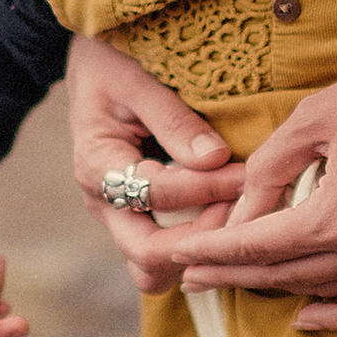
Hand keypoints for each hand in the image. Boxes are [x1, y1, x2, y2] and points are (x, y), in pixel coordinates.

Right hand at [66, 35, 245, 290]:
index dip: (207, 188)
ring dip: (195, 253)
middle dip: (201, 240)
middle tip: (242, 210)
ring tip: (235, 219)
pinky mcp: (134, 219)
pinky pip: (161, 256)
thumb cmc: (110, 66)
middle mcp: (102, 202)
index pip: (156, 193)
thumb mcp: (136, 80)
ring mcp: (116, 216)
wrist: (89, 69)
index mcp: (97, 164)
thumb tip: (215, 158)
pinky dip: (192, 248)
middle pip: (147, 256)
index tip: (247, 174)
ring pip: (151, 270)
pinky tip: (225, 221)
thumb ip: (172, 119)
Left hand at [170, 55, 336, 329]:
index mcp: (336, 217)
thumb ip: (269, 171)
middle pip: (285, 276)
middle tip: (192, 275)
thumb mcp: (313, 119)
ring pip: (325, 291)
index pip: (257, 247)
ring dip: (277, 290)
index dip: (214, 252)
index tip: (181, 255)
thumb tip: (237, 215)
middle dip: (233, 275)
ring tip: (236, 283)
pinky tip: (308, 317)